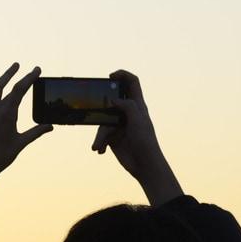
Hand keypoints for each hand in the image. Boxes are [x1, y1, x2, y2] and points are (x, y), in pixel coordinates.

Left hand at [0, 63, 52, 203]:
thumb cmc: (1, 156)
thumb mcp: (21, 143)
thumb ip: (36, 132)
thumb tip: (50, 126)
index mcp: (7, 114)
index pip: (20, 90)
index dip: (29, 77)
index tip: (37, 69)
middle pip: (5, 85)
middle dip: (15, 73)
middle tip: (23, 65)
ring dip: (1, 78)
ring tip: (9, 71)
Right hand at [90, 70, 182, 205]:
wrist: (145, 165)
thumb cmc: (146, 142)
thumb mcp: (138, 120)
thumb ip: (127, 106)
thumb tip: (112, 99)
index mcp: (138, 106)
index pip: (132, 84)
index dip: (122, 76)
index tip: (110, 76)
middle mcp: (128, 113)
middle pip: (112, 101)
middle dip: (102, 103)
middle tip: (94, 103)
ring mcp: (120, 125)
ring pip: (103, 121)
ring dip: (100, 135)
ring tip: (98, 146)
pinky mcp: (113, 137)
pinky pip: (101, 136)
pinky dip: (99, 142)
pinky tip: (100, 150)